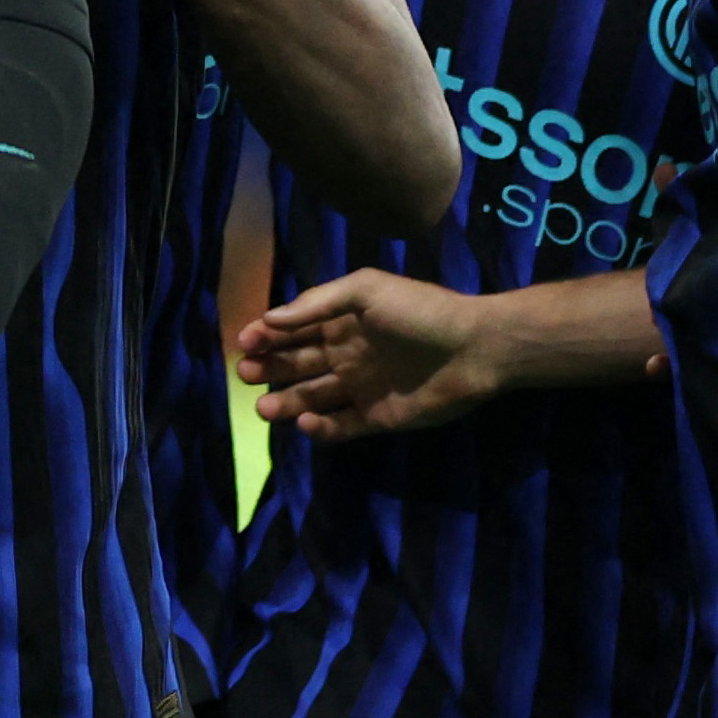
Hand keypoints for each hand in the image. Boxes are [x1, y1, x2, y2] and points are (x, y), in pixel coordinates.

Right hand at [236, 269, 517, 441]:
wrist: (473, 348)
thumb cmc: (419, 311)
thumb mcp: (366, 290)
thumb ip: (317, 303)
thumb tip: (270, 319)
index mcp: (343, 320)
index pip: (295, 329)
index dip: (267, 335)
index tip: (245, 343)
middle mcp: (347, 353)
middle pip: (298, 364)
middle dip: (269, 369)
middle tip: (246, 375)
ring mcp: (361, 388)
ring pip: (312, 398)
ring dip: (286, 402)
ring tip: (264, 409)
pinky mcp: (376, 418)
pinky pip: (339, 426)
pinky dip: (319, 427)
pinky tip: (305, 421)